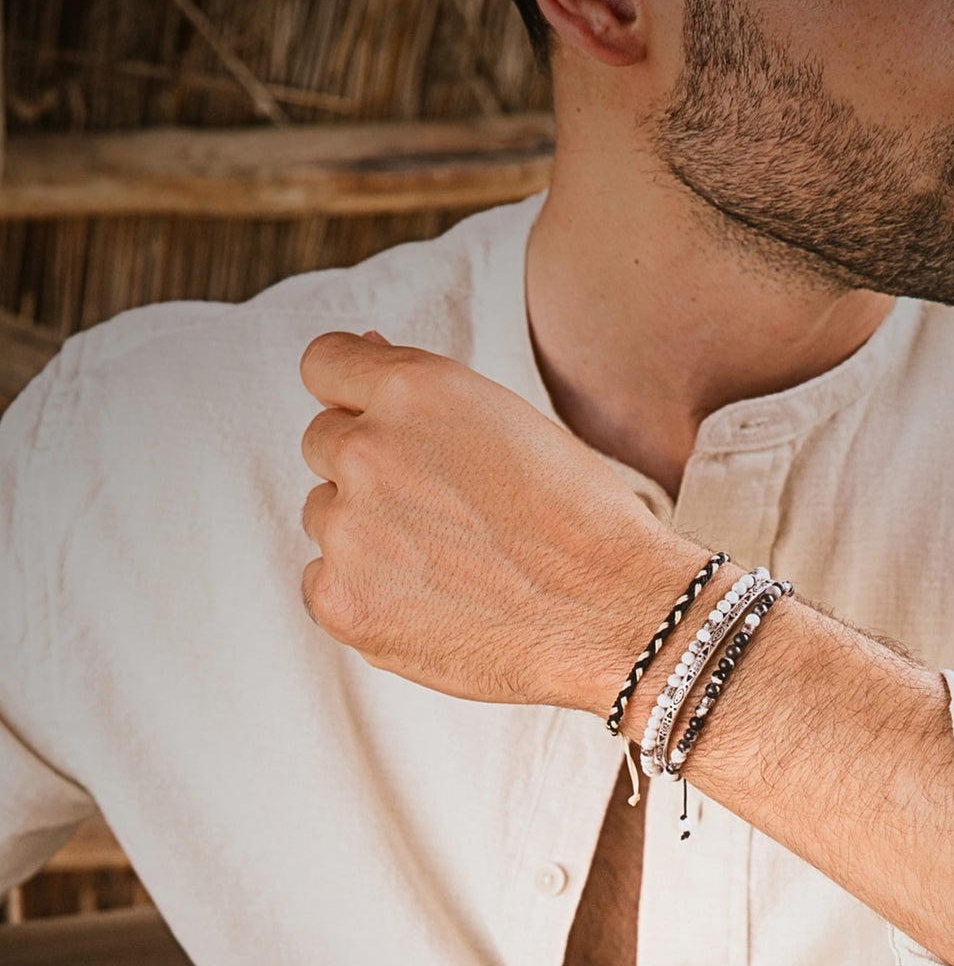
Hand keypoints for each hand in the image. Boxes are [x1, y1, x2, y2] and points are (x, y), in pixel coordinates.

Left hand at [297, 329, 707, 711]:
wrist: (617, 614)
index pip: (325, 364)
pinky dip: (366, 595)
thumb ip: (428, 395)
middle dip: (369, 471)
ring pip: (326, 517)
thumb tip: (365, 351)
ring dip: (368, 535)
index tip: (381, 426)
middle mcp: (368, 450)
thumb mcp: (512, 423)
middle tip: (444, 512)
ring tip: (450, 564)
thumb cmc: (581, 521)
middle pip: (323, 444)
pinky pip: (323, 584)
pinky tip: (432, 604)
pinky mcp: (342, 602)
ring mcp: (349, 530)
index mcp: (414, 390)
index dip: (355, 396)